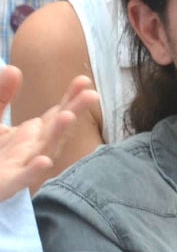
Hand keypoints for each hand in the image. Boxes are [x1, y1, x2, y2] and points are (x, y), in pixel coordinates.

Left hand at [0, 65, 97, 200]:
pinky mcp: (8, 183)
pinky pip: (23, 178)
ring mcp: (23, 166)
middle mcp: (33, 148)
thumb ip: (3, 95)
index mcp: (32, 134)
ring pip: (45, 149)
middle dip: (74, 111)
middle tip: (92, 95)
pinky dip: (34, 171)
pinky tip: (44, 161)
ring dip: (58, 135)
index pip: (56, 113)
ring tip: (68, 116)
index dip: (71, 98)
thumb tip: (14, 68)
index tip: (84, 81)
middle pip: (57, 128)